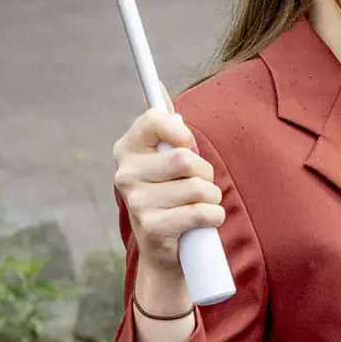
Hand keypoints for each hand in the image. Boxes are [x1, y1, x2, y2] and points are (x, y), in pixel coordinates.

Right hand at [114, 104, 223, 311]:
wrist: (165, 254)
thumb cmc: (171, 199)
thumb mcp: (163, 161)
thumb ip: (163, 127)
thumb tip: (157, 86)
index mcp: (127, 149)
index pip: (155, 120)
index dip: (182, 132)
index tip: (188, 145)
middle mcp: (125, 173)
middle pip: (184, 158)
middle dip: (206, 173)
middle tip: (202, 185)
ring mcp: (136, 202)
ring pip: (197, 188)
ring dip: (213, 198)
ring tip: (203, 206)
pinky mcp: (153, 228)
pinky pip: (201, 213)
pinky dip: (214, 217)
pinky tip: (207, 222)